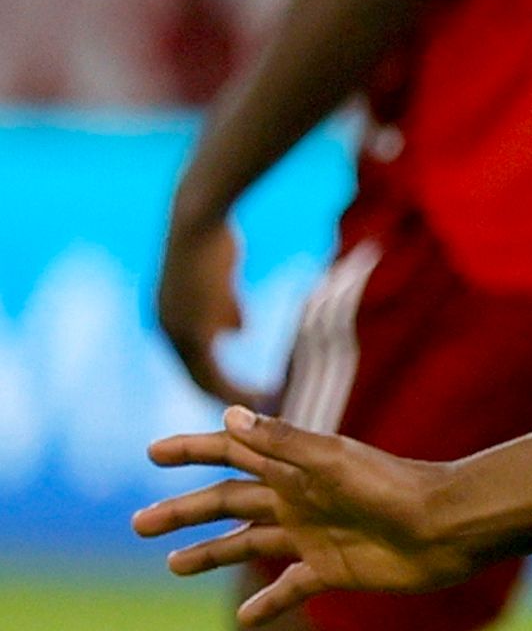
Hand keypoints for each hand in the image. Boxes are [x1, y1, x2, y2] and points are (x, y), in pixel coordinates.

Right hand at [136, 407, 475, 625]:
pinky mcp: (333, 570)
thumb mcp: (332, 461)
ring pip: (249, 544)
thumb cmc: (394, 487)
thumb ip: (282, 441)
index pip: (233, 453)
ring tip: (173, 564)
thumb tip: (228, 413)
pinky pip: (290, 589)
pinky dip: (267, 603)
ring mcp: (314, 536)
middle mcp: (299, 500)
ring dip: (211, 553)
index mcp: (296, 468)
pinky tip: (246, 618)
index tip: (153, 454)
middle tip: (140, 523)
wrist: (448, 527)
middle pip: (229, 503)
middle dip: (185, 510)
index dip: (194, 450)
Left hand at [156, 216, 274, 410]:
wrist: (198, 220)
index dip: (219, 382)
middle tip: (257, 410)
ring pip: (205, 379)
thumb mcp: (220, 280)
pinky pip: (215, 372)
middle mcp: (167, 331)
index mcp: (170, 321)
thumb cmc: (212, 241)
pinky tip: (263, 393)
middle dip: (226, 395)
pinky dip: (236, 388)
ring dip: (235, 395)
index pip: (193, 362)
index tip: (245, 397)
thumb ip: (226, 309)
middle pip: (195, 377)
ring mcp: (176, 332)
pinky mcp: (192, 331)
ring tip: (265, 405)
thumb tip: (238, 330)